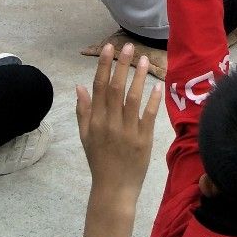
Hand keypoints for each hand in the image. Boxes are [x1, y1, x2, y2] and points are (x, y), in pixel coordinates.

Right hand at [75, 43, 158, 203]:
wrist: (113, 190)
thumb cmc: (99, 161)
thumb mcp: (85, 137)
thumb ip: (83, 111)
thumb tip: (79, 86)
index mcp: (95, 121)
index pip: (99, 87)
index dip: (103, 65)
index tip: (109, 48)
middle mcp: (110, 124)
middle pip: (115, 88)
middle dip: (122, 65)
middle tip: (128, 46)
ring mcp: (127, 132)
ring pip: (133, 99)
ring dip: (139, 77)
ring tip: (145, 60)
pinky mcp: (143, 140)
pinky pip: (148, 116)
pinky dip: (152, 100)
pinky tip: (157, 86)